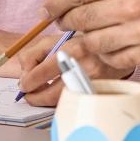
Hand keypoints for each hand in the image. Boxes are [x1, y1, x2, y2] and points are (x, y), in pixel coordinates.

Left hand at [15, 33, 132, 106]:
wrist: (116, 45)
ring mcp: (93, 81)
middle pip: (51, 94)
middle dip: (34, 98)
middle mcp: (83, 66)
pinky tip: (57, 94)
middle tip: (28, 95)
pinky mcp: (98, 90)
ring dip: (46, 101)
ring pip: (62, 101)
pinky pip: (74, 100)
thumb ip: (35, 52)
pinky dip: (62, 100)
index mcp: (71, 49)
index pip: (41, 73)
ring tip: (39, 95)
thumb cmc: (82, 41)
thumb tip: (25, 71)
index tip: (23, 84)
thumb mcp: (57, 38)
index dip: (27, 82)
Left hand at [41, 0, 139, 69]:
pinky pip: (113, 59)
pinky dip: (105, 54)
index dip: (56, 2)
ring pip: (92, 43)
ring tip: (83, 36)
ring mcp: (138, 32)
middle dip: (65, 22)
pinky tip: (106, 46)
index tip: (48, 8)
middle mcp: (128, 5)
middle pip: (79, 20)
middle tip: (63, 22)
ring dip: (82, 41)